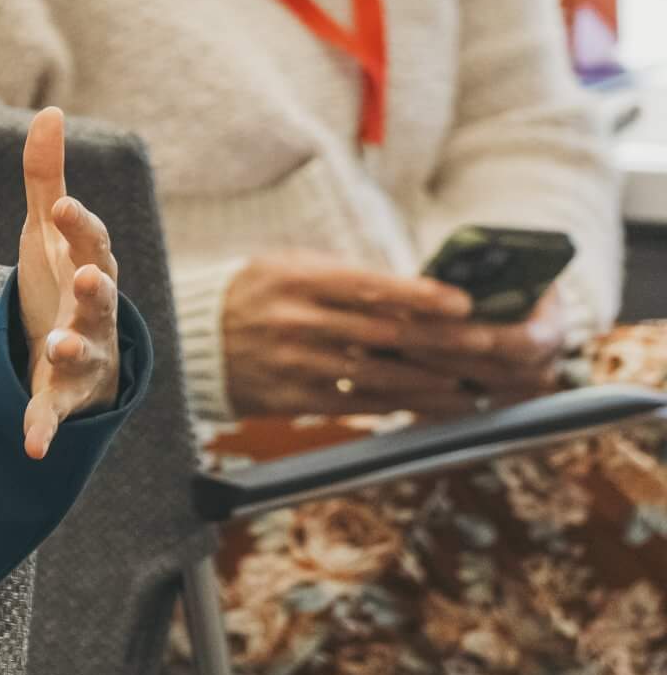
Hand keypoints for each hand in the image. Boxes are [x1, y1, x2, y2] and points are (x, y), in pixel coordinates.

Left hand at [16, 109, 122, 459]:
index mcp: (90, 267)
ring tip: (54, 347)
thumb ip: (44, 174)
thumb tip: (49, 111)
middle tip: (87, 276)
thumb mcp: (47, 231)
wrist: (76, 355)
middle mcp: (95, 312)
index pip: (90, 242)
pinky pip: (54, 413)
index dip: (79, 225)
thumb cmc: (63, 281)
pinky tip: (30, 446)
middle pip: (100, 297)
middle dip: (94, 287)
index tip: (59, 204)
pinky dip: (43, 429)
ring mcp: (84, 355)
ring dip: (71, 350)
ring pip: (84, 353)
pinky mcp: (64, 397)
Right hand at [220, 254, 552, 416]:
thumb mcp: (288, 268)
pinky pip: (357, 404)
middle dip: (440, 341)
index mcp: (296, 280)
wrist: (188, 339)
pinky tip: (431, 404)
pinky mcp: (291, 399)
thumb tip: (413, 291)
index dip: (420, 296)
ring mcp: (294, 363)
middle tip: (485, 344)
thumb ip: (345, 278)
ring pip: (378, 376)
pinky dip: (400, 405)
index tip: (461, 303)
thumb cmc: (253, 296)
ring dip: (431, 382)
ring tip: (470, 383)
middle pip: (384, 334)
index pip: (369, 286)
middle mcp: (296, 321)